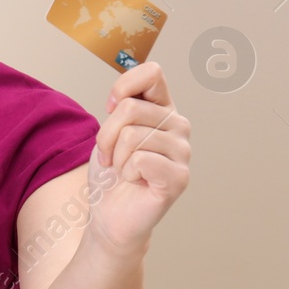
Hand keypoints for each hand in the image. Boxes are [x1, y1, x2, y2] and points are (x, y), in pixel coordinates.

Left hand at [86, 61, 190, 254]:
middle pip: (129, 109)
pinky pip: (140, 160)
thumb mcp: (109, 133)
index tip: (110, 108)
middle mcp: (178, 125)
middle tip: (110, 156)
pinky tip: (135, 182)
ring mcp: (183, 151)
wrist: (110, 215)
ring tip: (125, 171)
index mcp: (163, 109)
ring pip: (131, 136)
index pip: (152, 73)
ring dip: (117, 158)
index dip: (123, 87)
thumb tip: (121, 98)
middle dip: (106, 136)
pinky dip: (126, 173)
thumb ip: (122, 108)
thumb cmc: (111, 173)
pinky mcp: (180, 177)